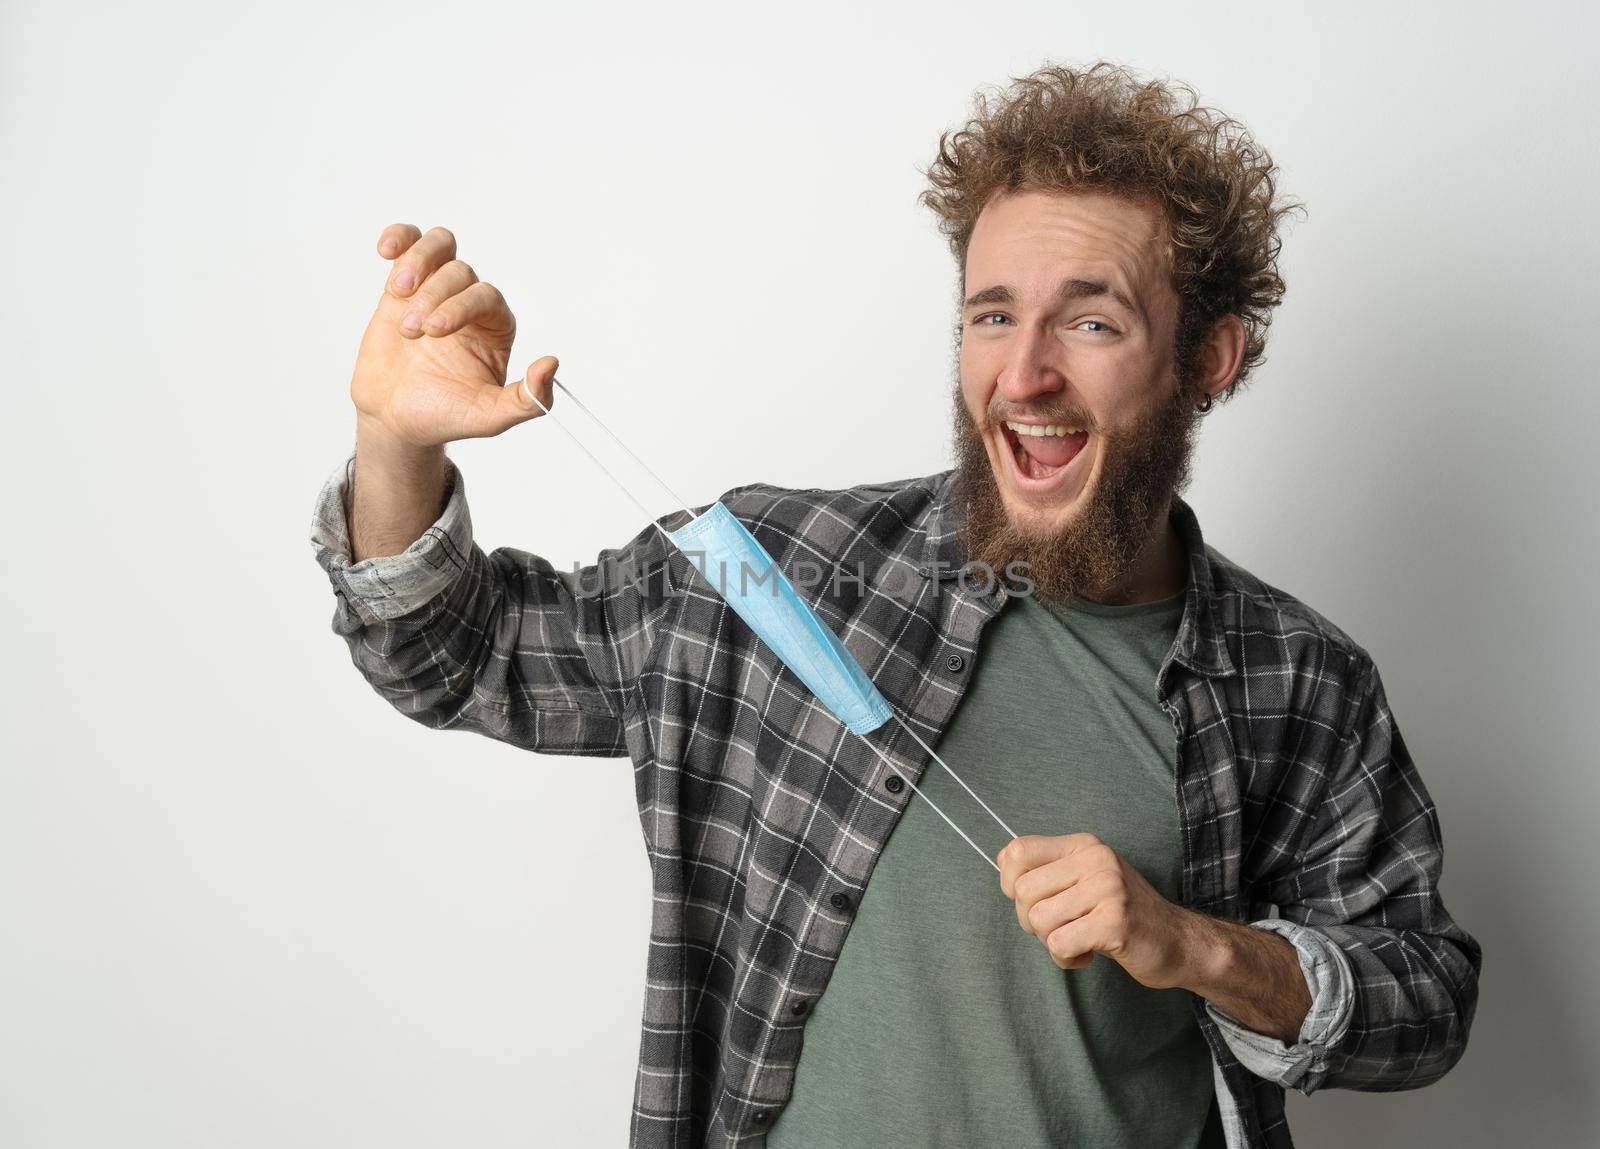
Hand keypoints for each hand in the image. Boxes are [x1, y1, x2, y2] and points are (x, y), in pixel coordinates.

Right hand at [349, 222, 557, 447]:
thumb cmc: (444, 415)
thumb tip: (551, 364)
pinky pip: (408, 243)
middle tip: (412, 333)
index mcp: (496, 328)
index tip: (434, 331)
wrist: (396, 418)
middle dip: (433, 297)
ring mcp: (435, 290)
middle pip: (460, 272)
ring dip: (417, 261)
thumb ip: (526, 400)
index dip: (461, 306)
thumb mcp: (489, 417)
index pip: (487, 297)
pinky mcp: (403, 286)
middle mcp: (469, 304)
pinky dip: (399, 237)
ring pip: (439, 246)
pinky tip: (386, 251)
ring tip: (399, 291)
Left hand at [997, 832, 1207, 989]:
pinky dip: (1066, 958)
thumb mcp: (1087, 878)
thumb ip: (1049, 868)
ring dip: (1050, 942)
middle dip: (1031, 921)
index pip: (1018, 851)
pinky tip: (1088, 954)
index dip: (1010, 883)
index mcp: (1084, 846)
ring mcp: (1108, 889)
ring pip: (1038, 919)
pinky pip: (1059, 944)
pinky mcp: (1115, 923)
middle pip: (1022, 891)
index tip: (1033, 902)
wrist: (1179, 941)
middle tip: (1060, 929)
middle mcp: (1096, 860)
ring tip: (1077, 941)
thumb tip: (1002, 860)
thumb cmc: (1123, 914)